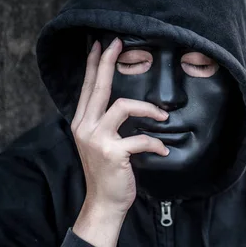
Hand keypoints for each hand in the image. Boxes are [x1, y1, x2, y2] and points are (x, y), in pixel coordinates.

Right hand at [71, 37, 168, 214]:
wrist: (104, 202)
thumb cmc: (108, 173)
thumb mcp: (101, 144)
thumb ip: (106, 124)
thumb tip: (122, 106)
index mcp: (82, 123)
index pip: (88, 88)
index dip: (93, 65)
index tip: (100, 45)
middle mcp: (85, 127)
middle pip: (98, 88)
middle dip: (107, 63)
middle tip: (116, 44)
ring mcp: (97, 139)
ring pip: (122, 106)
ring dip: (148, 109)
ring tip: (163, 117)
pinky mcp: (112, 153)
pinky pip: (140, 139)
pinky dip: (155, 144)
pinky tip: (163, 151)